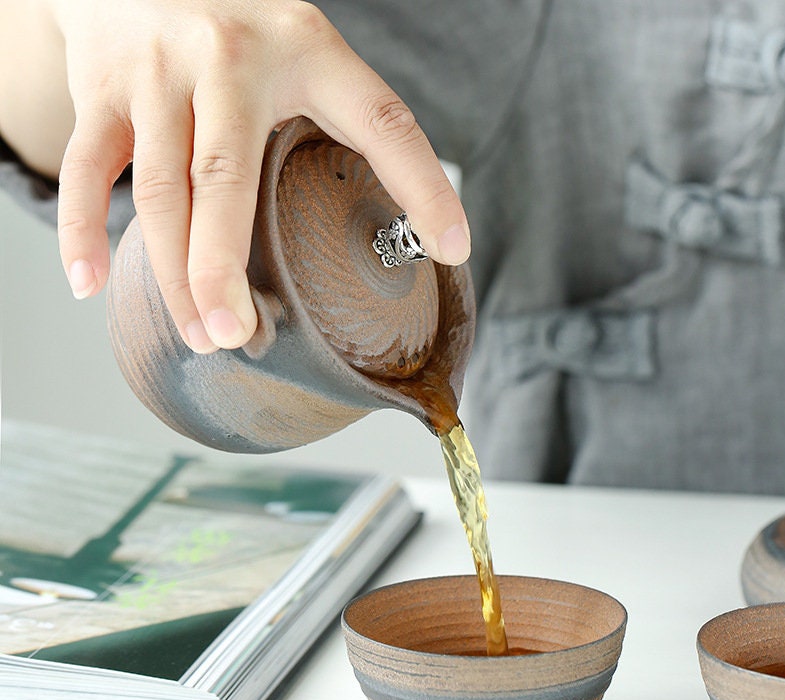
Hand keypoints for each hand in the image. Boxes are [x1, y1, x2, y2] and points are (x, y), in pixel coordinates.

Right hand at [47, 0, 470, 351]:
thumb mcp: (298, 51)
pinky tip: (92, 284)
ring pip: (159, 190)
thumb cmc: (236, 28)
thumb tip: (379, 221)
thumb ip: (328, 118)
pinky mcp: (101, 87)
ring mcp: (159, 72)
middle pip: (226, 177)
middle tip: (239, 335)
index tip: (455, 250)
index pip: (383, 123)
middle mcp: (229, 56)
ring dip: (174, 276)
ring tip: (202, 335)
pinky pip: (87, 169)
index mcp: (307, 49)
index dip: (426, 187)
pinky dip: (82, 232)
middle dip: (226, 268)